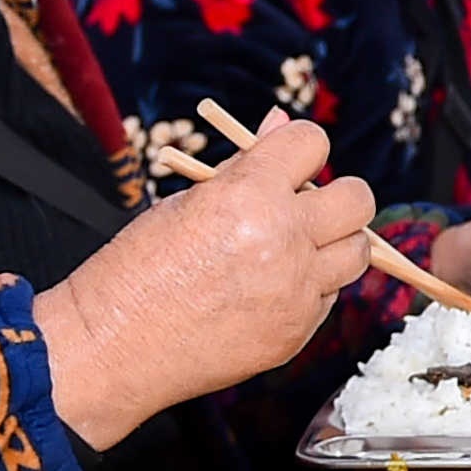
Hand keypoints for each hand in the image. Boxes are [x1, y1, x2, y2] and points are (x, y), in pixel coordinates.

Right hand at [32, 115, 376, 446]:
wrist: (112, 346)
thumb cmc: (136, 269)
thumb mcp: (184, 202)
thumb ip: (243, 166)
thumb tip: (280, 123)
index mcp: (248, 195)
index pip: (314, 143)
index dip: (302, 148)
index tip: (291, 161)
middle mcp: (283, 241)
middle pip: (358, 200)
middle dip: (339, 196)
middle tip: (310, 206)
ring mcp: (295, 291)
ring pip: (357, 253)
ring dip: (335, 244)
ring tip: (294, 249)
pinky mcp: (296, 332)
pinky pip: (328, 296)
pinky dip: (311, 287)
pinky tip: (270, 289)